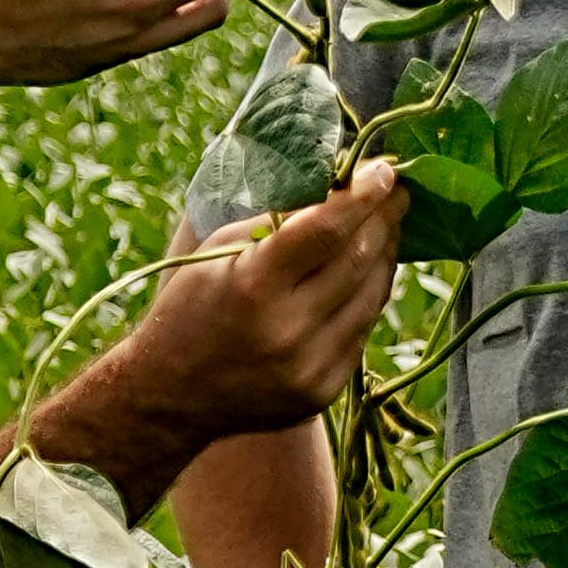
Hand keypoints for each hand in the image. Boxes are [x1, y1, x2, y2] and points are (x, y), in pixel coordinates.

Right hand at [113, 160, 408, 442]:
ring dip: (385, 256)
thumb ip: (279, 222)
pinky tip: (368, 274)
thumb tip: (340, 189)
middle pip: (358, 260)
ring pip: (372, 297)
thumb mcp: (221, 251)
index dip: (362, 196)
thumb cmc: (193, 307)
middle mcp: (287, 329)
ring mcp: (309, 366)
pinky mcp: (323, 390)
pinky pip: (362, 331)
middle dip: (384, 220)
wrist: (171, 395)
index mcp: (255, 285)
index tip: (386, 171)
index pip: (325, 230)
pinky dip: (369, 297)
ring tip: (386, 229)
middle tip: (397, 194)